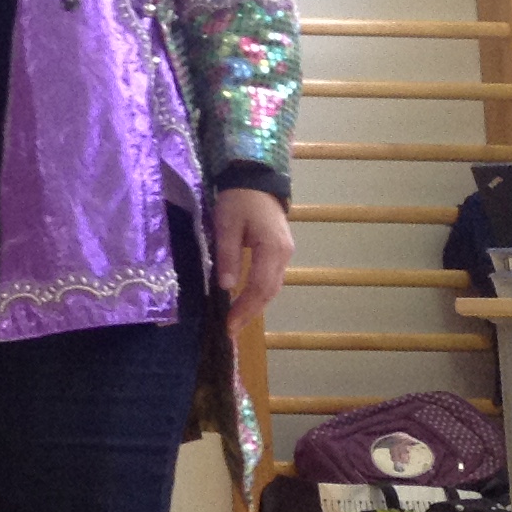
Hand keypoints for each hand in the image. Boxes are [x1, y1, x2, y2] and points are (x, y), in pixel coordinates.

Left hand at [211, 187, 293, 336]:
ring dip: (255, 306)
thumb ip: (227, 255)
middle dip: (250, 313)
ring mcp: (284, 254)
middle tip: (230, 331)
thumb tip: (226, 287)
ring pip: (272, 287)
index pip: (260, 286)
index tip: (229, 325)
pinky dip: (259, 293)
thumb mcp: (226, 224)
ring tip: (236, 322)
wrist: (257, 180)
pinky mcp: (280, 252)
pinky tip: (245, 302)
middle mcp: (284, 255)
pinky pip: (271, 278)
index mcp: (272, 249)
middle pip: (269, 291)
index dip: (245, 308)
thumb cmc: (238, 200)